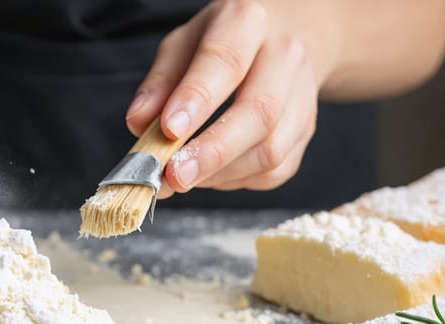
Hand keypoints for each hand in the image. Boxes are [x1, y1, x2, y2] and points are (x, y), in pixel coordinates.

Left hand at [125, 0, 336, 197]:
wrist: (280, 39)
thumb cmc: (220, 45)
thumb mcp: (181, 46)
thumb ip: (159, 83)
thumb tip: (139, 123)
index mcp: (247, 23)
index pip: (225, 61)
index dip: (197, 99)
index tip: (169, 130)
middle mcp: (285, 55)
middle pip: (260, 112)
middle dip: (213, 152)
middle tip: (174, 175)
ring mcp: (302, 95)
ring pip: (271, 149)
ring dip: (220, 173)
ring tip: (183, 176)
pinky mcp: (305, 130)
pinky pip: (275, 170)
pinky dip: (236, 180)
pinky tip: (211, 174)